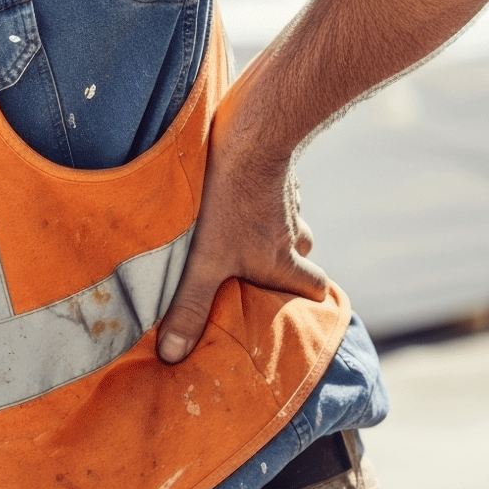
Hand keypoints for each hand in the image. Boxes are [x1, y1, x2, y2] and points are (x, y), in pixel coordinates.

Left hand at [156, 129, 327, 364]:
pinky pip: (274, 186)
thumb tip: (173, 356)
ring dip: (269, 224)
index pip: (315, 289)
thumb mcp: (205, 261)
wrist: (251, 132)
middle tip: (258, 263)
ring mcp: (287, 197)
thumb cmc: (229, 201)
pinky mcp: (274, 168)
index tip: (299, 305)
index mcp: (283, 259)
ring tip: (239, 226)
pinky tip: (235, 187)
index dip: (310, 298)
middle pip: (303, 252)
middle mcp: (292, 231)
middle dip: (286, 259)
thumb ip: (190, 306)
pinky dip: (259, 191)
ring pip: (287, 218)